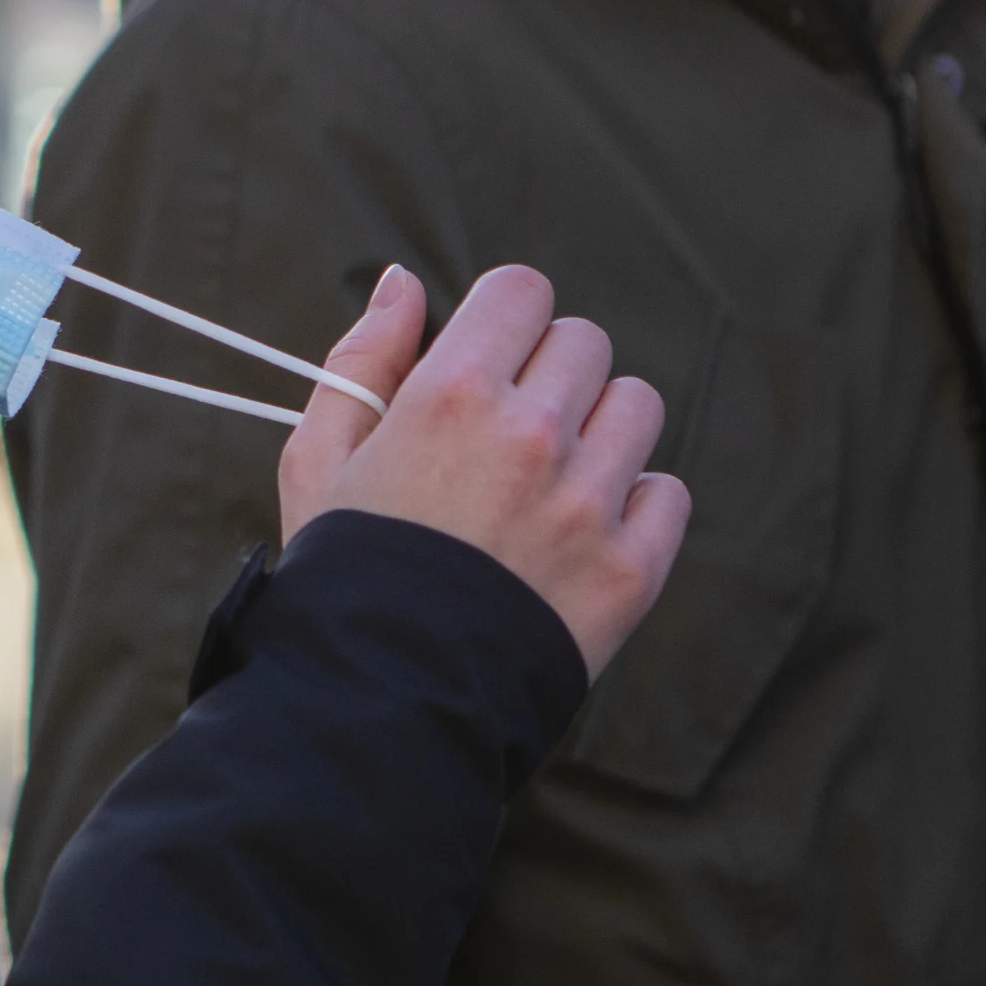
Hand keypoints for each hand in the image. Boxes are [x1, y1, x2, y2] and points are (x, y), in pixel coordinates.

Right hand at [277, 266, 690, 674]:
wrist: (381, 702)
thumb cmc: (343, 572)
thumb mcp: (319, 459)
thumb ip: (363, 359)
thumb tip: (404, 283)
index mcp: (451, 393)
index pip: (523, 291)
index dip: (506, 321)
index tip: (492, 361)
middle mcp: (530, 435)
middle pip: (583, 344)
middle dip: (550, 376)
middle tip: (511, 436)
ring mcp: (589, 503)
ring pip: (635, 407)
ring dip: (600, 432)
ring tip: (551, 485)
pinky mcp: (631, 569)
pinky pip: (665, 493)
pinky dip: (634, 508)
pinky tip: (582, 538)